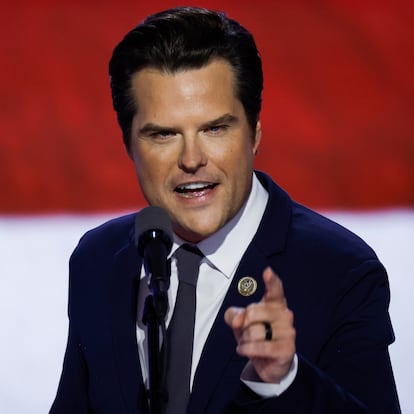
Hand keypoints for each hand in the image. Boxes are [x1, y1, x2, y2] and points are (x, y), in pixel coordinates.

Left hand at [224, 267, 295, 383]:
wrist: (269, 363)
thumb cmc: (255, 336)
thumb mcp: (240, 322)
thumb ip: (235, 315)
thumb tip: (238, 320)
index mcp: (275, 303)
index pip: (275, 289)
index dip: (271, 281)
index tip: (267, 271)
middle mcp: (285, 314)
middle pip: (253, 312)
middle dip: (243, 325)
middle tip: (246, 332)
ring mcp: (288, 332)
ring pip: (254, 332)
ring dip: (245, 340)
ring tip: (249, 343)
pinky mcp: (287, 349)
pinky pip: (260, 347)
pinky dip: (247, 350)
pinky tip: (244, 350)